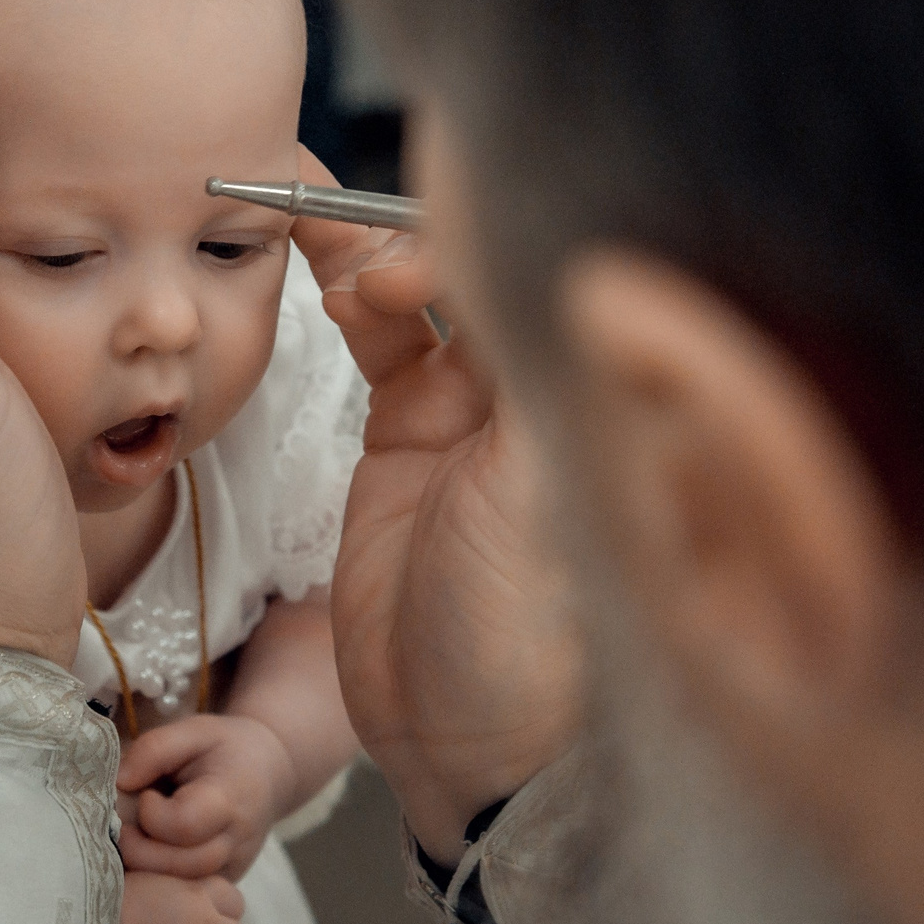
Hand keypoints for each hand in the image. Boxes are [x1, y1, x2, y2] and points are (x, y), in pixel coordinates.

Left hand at [115, 715, 294, 881]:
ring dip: (145, 867)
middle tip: (127, 823)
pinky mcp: (223, 884)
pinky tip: (150, 853)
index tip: (146, 794)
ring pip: (179, 888)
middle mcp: (236, 842)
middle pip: (178, 865)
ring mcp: (232, 869)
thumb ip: (153, 750)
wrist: (267, 773)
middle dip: (138, 848)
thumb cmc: (223, 749)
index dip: (151, 813)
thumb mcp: (192, 731)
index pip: (182, 824)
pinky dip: (159, 880)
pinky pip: (185, 895)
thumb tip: (119, 782)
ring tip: (138, 836)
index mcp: (230, 799)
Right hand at [290, 150, 584, 861]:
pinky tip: (320, 263)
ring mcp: (481, 411)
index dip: (493, 209)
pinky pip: (382, 338)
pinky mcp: (413, 439)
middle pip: (492, 257)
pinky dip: (348, 290)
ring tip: (313, 214)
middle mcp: (554, 386)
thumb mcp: (535, 483)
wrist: (470, 753)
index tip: (438, 170)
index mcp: (611, 388)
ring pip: (429, 287)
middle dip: (430, 210)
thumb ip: (514, 355)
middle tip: (359, 197)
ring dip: (375, 241)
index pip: (558, 258)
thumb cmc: (535, 637)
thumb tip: (493, 223)